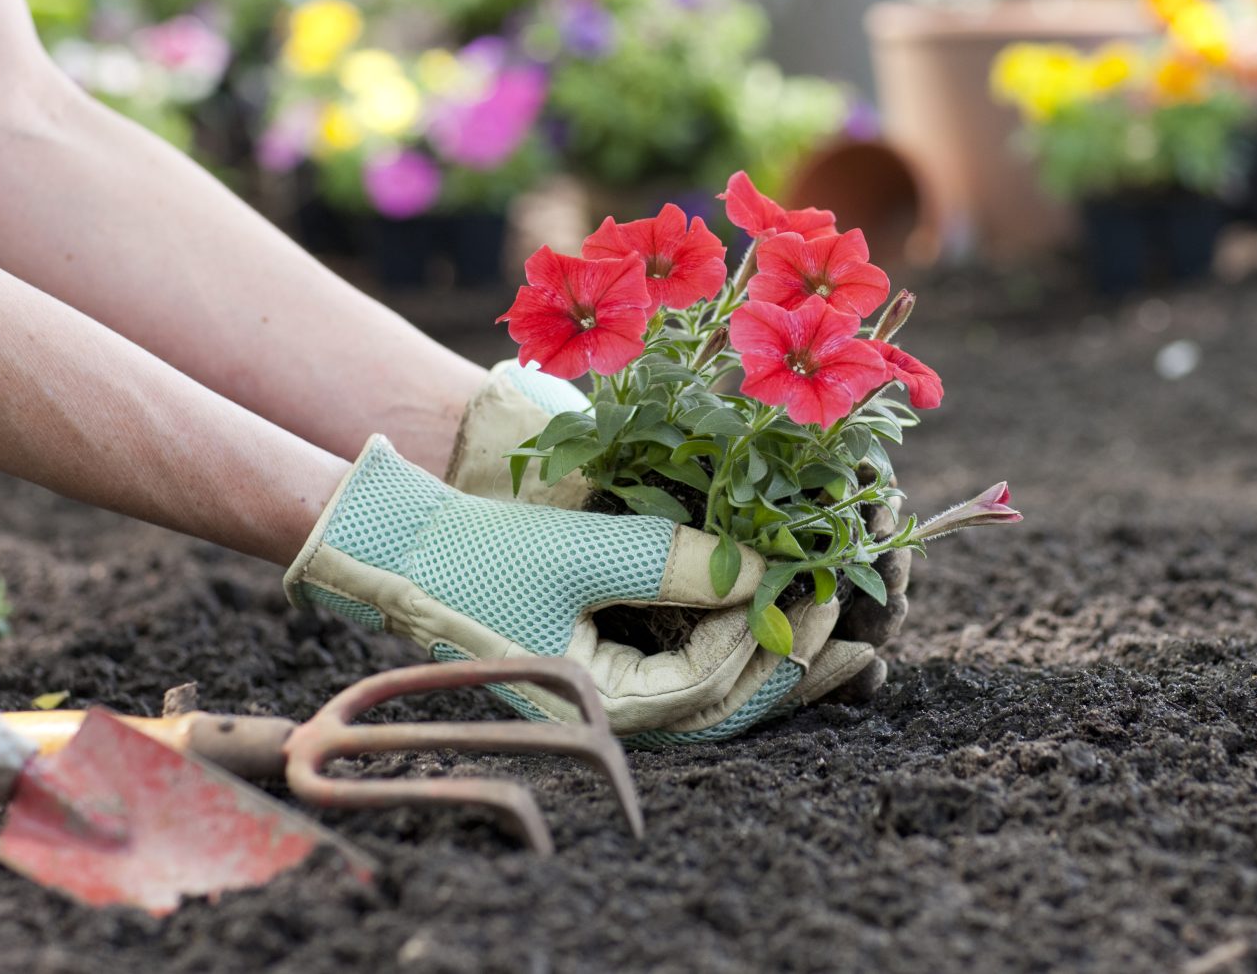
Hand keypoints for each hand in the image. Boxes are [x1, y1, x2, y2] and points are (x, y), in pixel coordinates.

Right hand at [290, 435, 810, 734]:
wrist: (403, 544)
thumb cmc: (475, 552)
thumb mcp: (576, 553)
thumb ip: (670, 562)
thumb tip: (764, 568)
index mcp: (597, 705)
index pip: (708, 685)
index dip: (765, 637)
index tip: (807, 582)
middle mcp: (611, 712)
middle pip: (726, 701)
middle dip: (793, 661)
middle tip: (853, 614)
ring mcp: (613, 686)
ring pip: (716, 687)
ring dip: (776, 656)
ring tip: (838, 623)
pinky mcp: (613, 653)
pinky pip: (691, 659)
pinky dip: (736, 639)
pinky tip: (776, 610)